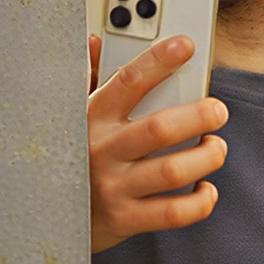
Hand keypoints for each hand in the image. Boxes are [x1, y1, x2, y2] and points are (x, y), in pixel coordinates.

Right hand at [87, 33, 228, 253]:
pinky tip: (205, 188)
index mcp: (91, 118)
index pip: (128, 81)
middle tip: (217, 110)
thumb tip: (96, 44)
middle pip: (159, 129)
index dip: (158, 61)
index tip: (185, 46)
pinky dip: (201, 201)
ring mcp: (114, 187)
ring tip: (216, 147)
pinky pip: (174, 213)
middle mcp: (102, 151)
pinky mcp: (125, 219)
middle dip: (199, 116)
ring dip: (206, 157)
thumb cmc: (71, 157)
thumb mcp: (71, 115)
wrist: (46, 216)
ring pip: (172, 171)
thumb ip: (87, 78)